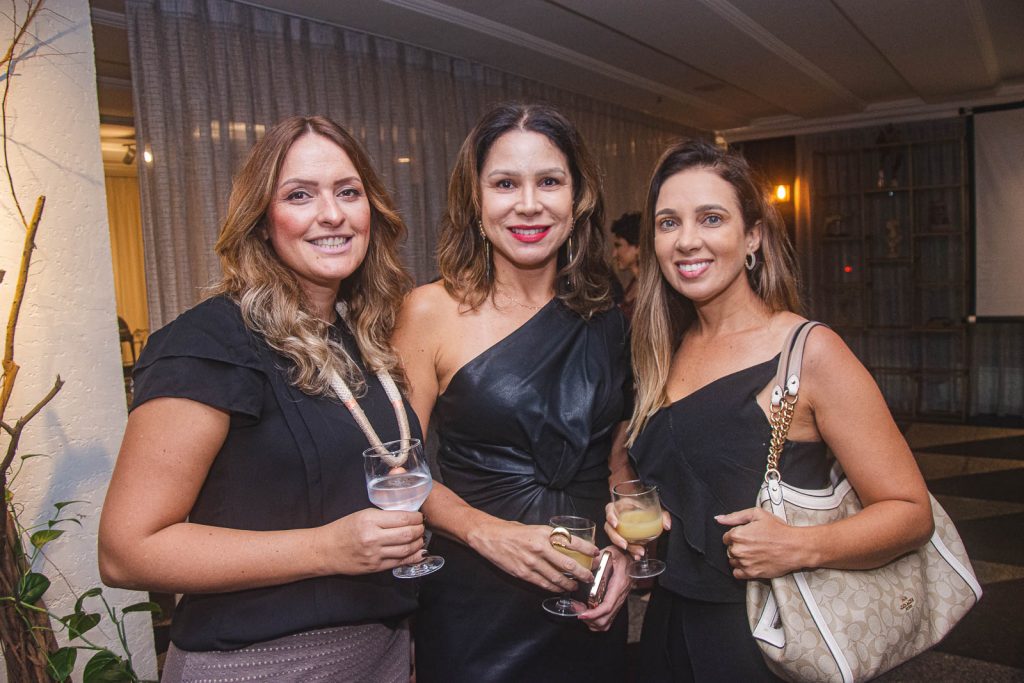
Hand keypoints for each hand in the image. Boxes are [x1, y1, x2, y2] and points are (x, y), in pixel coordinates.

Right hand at [315, 508, 424, 575]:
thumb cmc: (343, 529)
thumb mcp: (362, 515)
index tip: (419, 516)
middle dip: (420, 530)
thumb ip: (384, 517)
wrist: (325, 550)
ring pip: (406, 549)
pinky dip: (412, 557)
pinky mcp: (375, 567)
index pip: (402, 518)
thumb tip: (407, 517)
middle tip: (422, 527)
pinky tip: (417, 552)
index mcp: (369, 520)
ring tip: (420, 538)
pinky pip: (399, 562)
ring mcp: (374, 554)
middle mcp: (373, 537)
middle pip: (407, 534)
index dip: (416, 517)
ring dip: (418, 543)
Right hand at [468, 519, 596, 592]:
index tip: (596, 553)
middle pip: (568, 564)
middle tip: (590, 576)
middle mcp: (540, 547)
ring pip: (557, 578)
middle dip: (582, 572)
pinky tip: (560, 589)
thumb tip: (566, 544)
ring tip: (576, 585)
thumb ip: (549, 537)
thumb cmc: (512, 531)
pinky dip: (554, 588)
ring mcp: (531, 562)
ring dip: (569, 584)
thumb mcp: (535, 528)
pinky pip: (543, 583)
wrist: (489, 536)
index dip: (587, 549)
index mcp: (544, 533)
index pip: (572, 542)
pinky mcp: (523, 573)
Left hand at [578, 547, 631, 631]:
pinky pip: (607, 620)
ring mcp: (618, 603)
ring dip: (592, 622)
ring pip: (606, 623)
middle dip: (589, 619)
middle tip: (577, 610)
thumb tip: (588, 562)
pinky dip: (596, 622)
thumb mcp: (611, 552)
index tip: (582, 614)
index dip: (594, 613)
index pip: (607, 606)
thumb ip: (599, 557)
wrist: (632, 560)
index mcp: (618, 586)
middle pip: (605, 619)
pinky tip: (588, 613)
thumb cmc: (622, 556)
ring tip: (581, 611)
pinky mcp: (616, 605)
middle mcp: (619, 597)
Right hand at [605, 502, 670, 559]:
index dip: (610, 517)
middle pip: (609, 528)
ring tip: (638, 552)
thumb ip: (663, 515)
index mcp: (621, 506)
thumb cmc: (647, 507)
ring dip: (626, 547)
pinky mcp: (623, 537)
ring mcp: (619, 528)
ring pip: (616, 539)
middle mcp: (617, 517)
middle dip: (616, 538)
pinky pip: (623, 545)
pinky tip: (637, 556)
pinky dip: (630, 551)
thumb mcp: (656, 508)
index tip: (616, 524)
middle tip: (625, 545)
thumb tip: (667, 525)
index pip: (610, 510)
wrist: (646, 513)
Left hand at [717, 507, 805, 579]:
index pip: (726, 537)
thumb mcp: (757, 514)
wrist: (795, 546)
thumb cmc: (778, 529)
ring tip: (754, 553)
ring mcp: (745, 563)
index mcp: (737, 534)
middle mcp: (738, 550)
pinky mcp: (752, 573)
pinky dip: (741, 569)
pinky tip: (751, 563)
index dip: (736, 535)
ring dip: (740, 558)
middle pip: (730, 549)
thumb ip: (735, 516)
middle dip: (738, 546)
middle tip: (753, 544)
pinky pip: (737, 574)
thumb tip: (719, 518)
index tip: (747, 536)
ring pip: (733, 561)